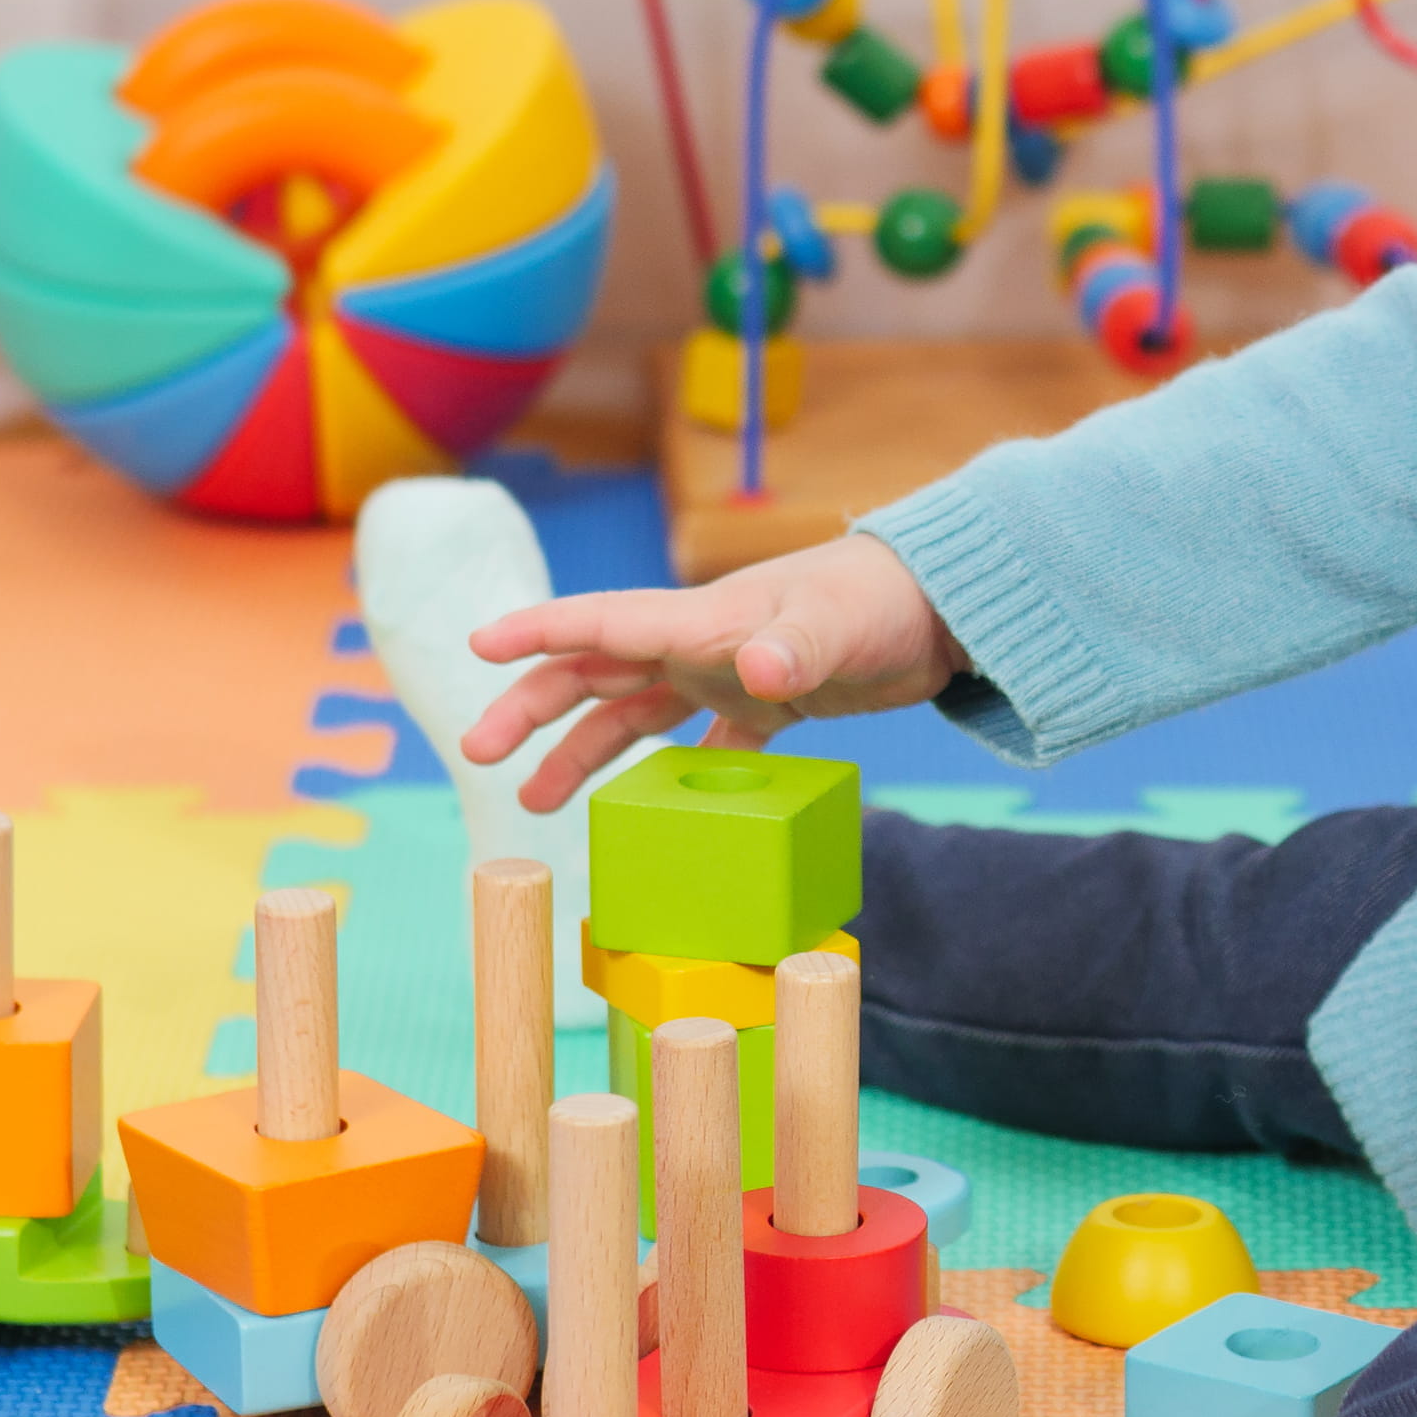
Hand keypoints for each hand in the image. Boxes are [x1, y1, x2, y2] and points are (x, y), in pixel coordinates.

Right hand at [462, 534, 966, 813]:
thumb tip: (758, 671)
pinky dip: (666, 776)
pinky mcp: (763, 708)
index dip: (536, 632)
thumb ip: (795, 648)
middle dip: (530, 708)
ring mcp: (726, 676)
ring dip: (580, 751)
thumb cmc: (883, 602)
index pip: (600, 623)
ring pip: (631, 715)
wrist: (940, 609)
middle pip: (592, 673)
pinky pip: (697, 747)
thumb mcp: (836, 627)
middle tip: (477, 752)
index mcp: (700, 620)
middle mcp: (699, 645)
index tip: (477, 645)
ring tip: (535, 800)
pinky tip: (645, 814)